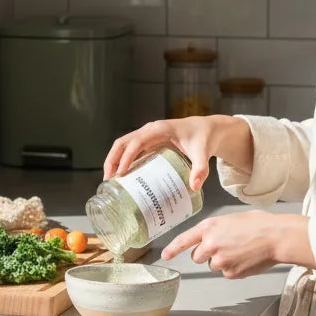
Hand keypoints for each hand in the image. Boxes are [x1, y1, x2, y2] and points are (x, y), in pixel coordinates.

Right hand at [103, 115, 251, 192]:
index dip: (127, 156)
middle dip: (113, 159)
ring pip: (123, 146)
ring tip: (110, 181)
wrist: (207, 129)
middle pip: (123, 142)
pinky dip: (122, 162)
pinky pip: (130, 151)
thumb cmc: (203, 138)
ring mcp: (147, 136)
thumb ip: (201, 169)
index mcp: (159, 129)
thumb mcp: (203, 152)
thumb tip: (194, 186)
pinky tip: (121, 177)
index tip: (122, 173)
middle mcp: (149, 131)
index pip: (137, 141)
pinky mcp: (148, 143)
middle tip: (108, 180)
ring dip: (114, 161)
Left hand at [161, 211, 313, 277]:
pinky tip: (245, 259)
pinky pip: (226, 273)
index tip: (165, 255)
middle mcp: (210, 244)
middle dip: (208, 254)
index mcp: (209, 227)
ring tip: (240, 251)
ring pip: (212, 266)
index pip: (185, 240)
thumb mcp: (230, 219)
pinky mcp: (230, 273)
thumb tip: (211, 240)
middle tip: (226, 246)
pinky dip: (234, 268)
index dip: (173, 248)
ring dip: (222, 261)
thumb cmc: (259, 224)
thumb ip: (215, 230)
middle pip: (197, 257)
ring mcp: (220, 260)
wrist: (275, 237)